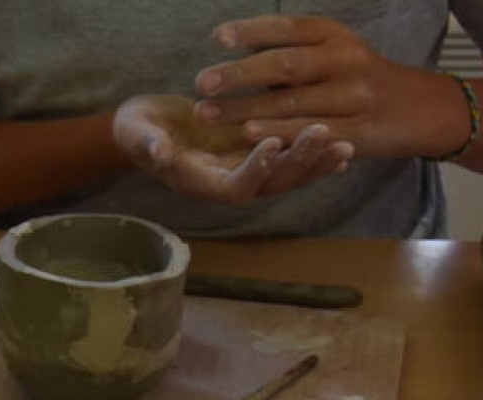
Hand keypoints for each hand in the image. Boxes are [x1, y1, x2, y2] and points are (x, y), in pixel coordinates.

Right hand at [114, 94, 352, 203]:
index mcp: (199, 182)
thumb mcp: (137, 134)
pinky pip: (289, 163)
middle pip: (270, 184)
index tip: (272, 143)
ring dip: (316, 163)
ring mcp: (242, 172)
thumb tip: (160, 152)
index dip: (255, 170)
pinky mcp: (252, 157)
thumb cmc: (138, 131)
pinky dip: (314, 158)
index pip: (234, 186)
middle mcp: (226, 183)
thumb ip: (149, 144)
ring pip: (286, 177)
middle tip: (325, 134)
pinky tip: (341, 147)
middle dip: (299, 161)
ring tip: (345, 144)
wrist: (145, 130)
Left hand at [193, 15, 468, 159]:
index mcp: (335, 36)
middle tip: (202, 82)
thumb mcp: (331, 50)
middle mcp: (346, 61)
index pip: (289, 29)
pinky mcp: (357, 131)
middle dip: (240, 74)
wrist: (419, 108)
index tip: (218, 38)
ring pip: (293, 102)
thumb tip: (232, 45)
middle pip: (286, 65)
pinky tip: (248, 135)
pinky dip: (279, 133)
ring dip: (246, 108)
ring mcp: (354, 97)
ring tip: (208, 113)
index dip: (253, 31)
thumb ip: (290, 50)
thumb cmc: (357, 77)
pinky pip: (312, 132)